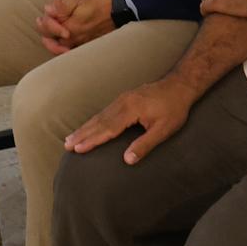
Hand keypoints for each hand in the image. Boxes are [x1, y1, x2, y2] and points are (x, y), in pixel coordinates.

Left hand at [37, 0, 113, 54]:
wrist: (119, 11)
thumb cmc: (100, 3)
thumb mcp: (79, 0)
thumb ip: (61, 8)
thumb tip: (47, 11)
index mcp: (71, 28)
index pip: (50, 30)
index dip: (44, 23)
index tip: (42, 16)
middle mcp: (76, 39)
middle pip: (54, 43)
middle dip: (45, 35)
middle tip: (40, 25)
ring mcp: (83, 44)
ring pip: (63, 50)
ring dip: (53, 45)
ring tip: (48, 38)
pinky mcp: (90, 45)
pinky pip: (74, 52)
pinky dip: (65, 51)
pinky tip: (63, 46)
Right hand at [64, 80, 195, 163]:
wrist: (180, 85)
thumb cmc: (174, 109)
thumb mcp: (164, 130)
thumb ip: (145, 145)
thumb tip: (127, 160)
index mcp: (131, 110)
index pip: (107, 129)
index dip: (92, 140)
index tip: (78, 149)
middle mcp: (123, 102)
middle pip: (99, 121)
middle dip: (82, 134)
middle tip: (67, 145)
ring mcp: (123, 98)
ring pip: (100, 115)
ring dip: (85, 127)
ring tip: (71, 137)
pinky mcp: (125, 98)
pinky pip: (105, 111)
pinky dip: (93, 120)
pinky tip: (88, 126)